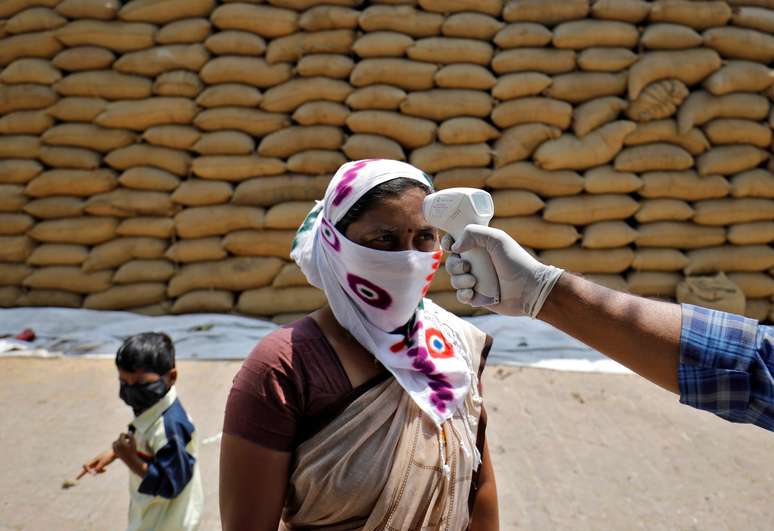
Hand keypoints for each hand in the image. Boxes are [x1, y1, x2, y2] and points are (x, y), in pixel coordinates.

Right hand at [77, 449, 115, 478]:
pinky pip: (98, 469)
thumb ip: (98, 468)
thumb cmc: (109, 456)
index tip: (92, 473)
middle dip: (82, 473)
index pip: (85, 465)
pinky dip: (101, 471)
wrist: (116, 452)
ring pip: (93, 470)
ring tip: (104, 470)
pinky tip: (105, 470)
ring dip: (97, 472)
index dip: (87, 470)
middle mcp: (94, 462)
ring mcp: (97, 463)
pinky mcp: (101, 464)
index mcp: (94, 460)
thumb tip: (93, 474)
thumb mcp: (104, 463)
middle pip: (86, 468)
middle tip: (76, 478)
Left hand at [112, 432, 137, 463]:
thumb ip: (131, 435)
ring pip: (115, 442)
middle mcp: (116, 445)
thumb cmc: (133, 450)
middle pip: (118, 438)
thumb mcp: (134, 442)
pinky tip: (122, 447)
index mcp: (121, 442)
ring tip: (125, 444)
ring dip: (119, 442)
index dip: (126, 435)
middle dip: (123, 438)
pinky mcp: (115, 452)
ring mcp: (115, 449)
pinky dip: (117, 445)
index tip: (130, 438)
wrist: (130, 460)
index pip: (122, 434)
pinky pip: (114, 446)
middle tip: (128, 441)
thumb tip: (128, 431)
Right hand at [442, 225, 562, 316]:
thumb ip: (474, 233)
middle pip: (451, 262)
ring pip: (454, 280)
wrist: (529, 289)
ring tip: (474, 282)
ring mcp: (475, 280)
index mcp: (479, 247)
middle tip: (467, 267)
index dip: (448, 243)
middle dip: (454, 265)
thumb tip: (455, 247)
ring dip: (460, 281)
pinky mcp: (477, 297)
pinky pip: (460, 295)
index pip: (455, 242)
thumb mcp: (497, 239)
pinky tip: (472, 293)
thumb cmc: (516, 261)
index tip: (450, 246)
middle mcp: (475, 263)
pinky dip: (463, 294)